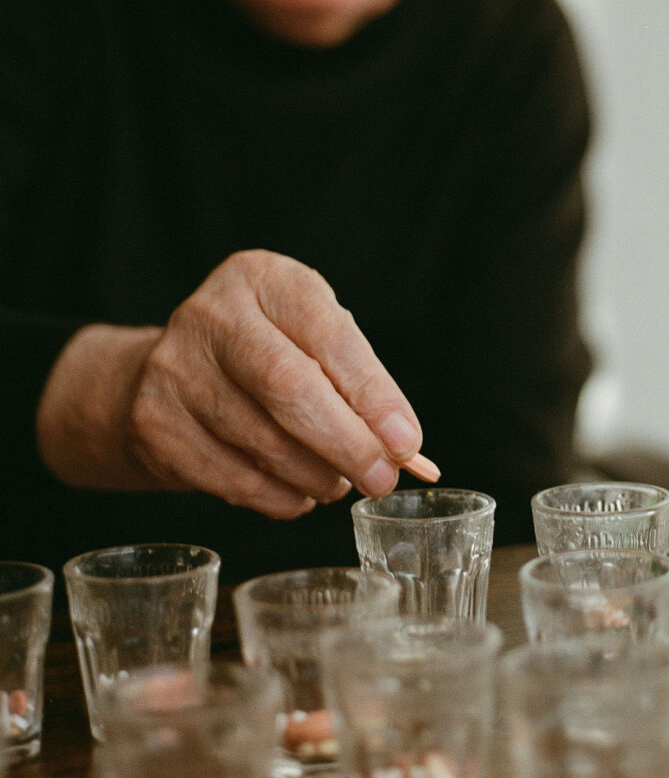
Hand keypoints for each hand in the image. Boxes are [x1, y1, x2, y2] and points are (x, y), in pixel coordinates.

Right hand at [36, 250, 436, 517]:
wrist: (170, 370)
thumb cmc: (268, 353)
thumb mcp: (312, 339)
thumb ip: (359, 384)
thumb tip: (405, 449)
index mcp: (264, 279)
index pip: (328, 335)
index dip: (372, 394)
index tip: (406, 442)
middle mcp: (213, 315)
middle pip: (288, 388)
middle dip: (346, 443)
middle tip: (382, 479)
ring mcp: (174, 368)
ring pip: (262, 442)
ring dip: (316, 476)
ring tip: (337, 484)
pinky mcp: (153, 423)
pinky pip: (231, 479)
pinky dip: (278, 497)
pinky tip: (297, 494)